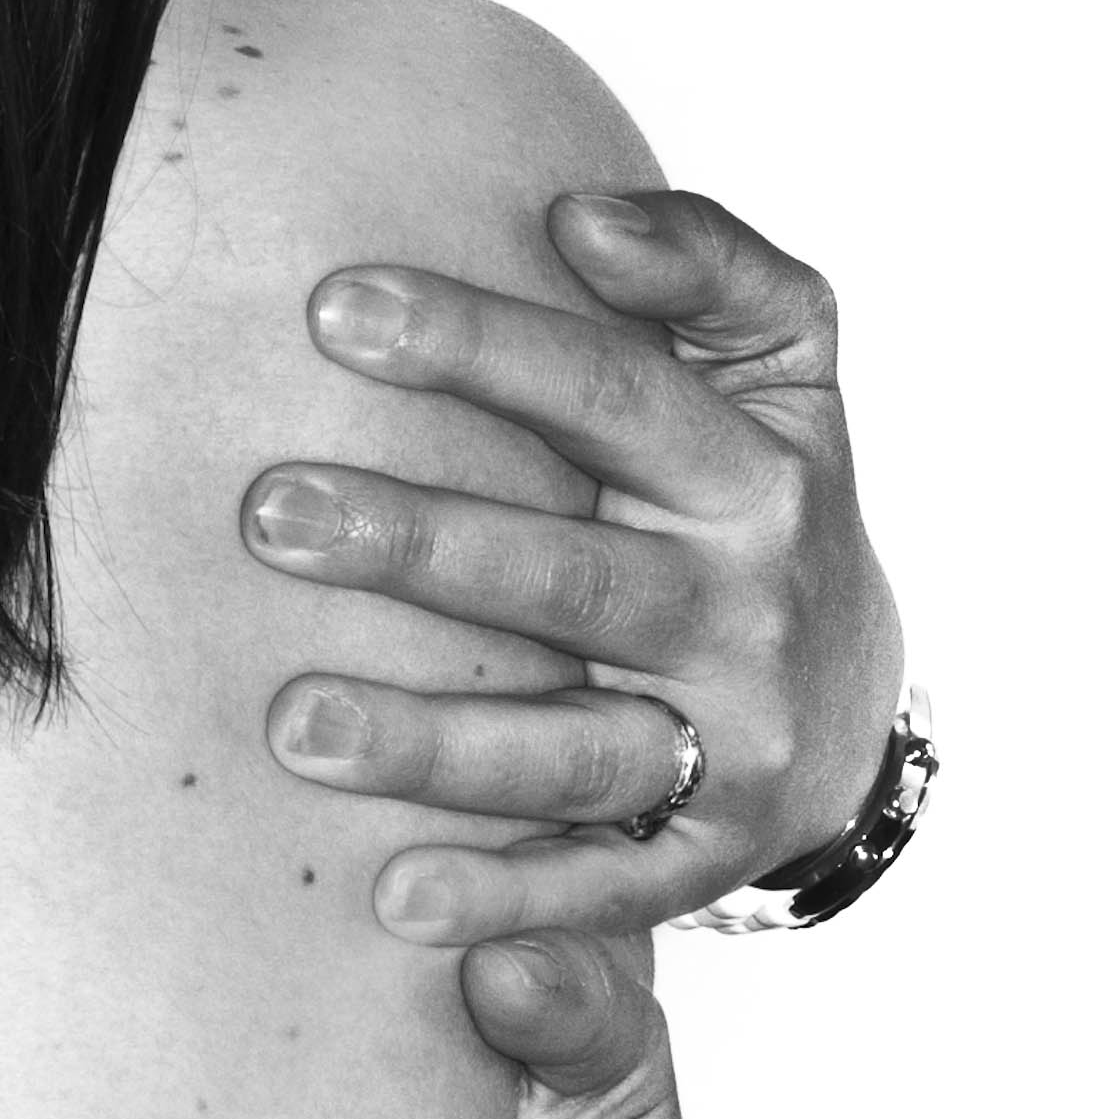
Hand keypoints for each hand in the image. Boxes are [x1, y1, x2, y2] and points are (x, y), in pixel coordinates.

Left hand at [245, 186, 902, 943]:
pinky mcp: (699, 857)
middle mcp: (742, 610)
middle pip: (570, 577)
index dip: (480, 347)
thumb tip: (582, 215)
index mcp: (751, 474)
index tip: (334, 308)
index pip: (610, 394)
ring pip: (571, 750)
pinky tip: (397, 903)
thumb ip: (707, 267)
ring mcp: (725, 745)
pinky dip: (507, 903)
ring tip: (294, 726)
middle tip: (270, 511)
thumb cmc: (762, 504)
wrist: (848, 705)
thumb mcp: (783, 369)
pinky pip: (600, 889)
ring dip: (433, 746)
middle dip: (419, 543)